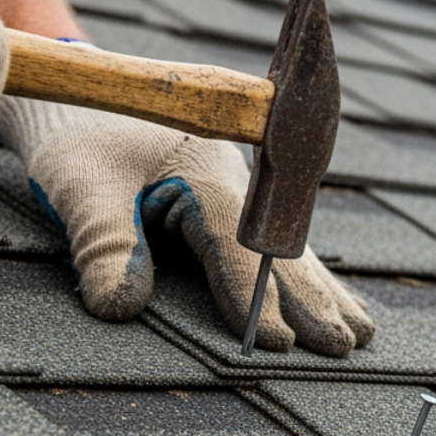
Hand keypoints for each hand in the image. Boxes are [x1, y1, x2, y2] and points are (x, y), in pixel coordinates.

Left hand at [0, 95, 375, 356]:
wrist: (78, 89)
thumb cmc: (74, 132)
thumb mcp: (78, 185)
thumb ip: (103, 243)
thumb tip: (120, 307)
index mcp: (202, 171)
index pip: (238, 244)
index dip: (257, 296)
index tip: (280, 341)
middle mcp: (233, 177)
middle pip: (283, 246)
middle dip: (313, 300)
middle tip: (343, 346)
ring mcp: (238, 184)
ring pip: (289, 244)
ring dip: (322, 290)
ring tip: (361, 331)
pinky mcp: (228, 195)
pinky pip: (275, 237)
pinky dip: (305, 272)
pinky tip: (330, 297)